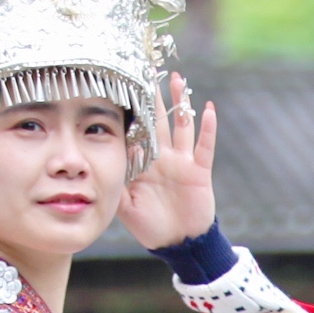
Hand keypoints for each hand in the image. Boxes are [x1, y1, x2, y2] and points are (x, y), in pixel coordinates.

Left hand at [119, 76, 217, 250]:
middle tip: (149, 69)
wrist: (179, 243)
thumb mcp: (125, 207)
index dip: (131, 112)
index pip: (136, 132)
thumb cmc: (150, 227)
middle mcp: (162, 157)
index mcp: (143, 164)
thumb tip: (106, 159)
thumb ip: (117, 184)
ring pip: (181, 125)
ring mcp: (182, 162)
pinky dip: (207, 128)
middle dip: (155, 97)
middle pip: (158, 120)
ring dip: (180, 103)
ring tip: (177, 79)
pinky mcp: (199, 170)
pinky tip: (206, 108)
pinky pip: (204, 146)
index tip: (124, 87)